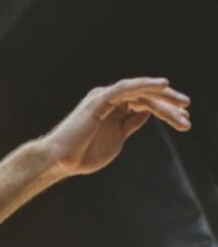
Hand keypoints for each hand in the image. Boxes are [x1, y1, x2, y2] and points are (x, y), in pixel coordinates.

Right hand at [41, 77, 190, 178]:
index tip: (183, 120)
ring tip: (182, 105)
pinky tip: (163, 85)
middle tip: (187, 112)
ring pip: (140, 93)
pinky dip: (145, 84)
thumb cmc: (83, 155)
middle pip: (146, 97)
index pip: (144, 104)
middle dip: (169, 104)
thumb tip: (147, 114)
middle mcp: (110, 100)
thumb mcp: (116, 140)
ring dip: (163, 98)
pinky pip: (126, 88)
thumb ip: (130, 125)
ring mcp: (104, 98)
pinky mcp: (100, 99)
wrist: (59, 161)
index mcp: (113, 110)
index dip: (166, 111)